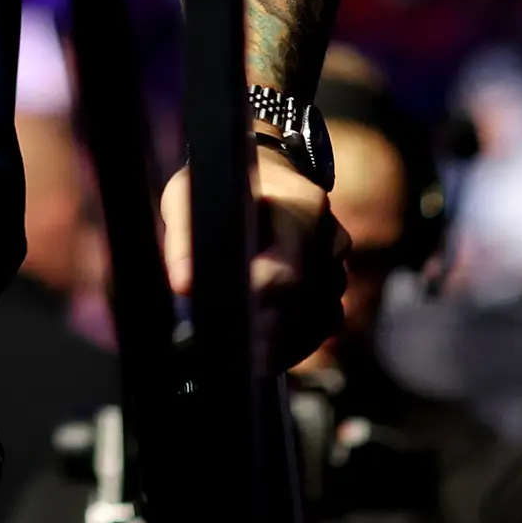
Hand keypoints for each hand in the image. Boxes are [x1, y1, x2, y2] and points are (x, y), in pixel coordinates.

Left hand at [159, 146, 347, 372]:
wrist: (270, 173)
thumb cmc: (225, 182)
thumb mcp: (192, 193)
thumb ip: (185, 236)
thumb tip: (184, 286)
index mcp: (302, 208)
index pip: (287, 269)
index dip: (257, 298)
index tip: (225, 315)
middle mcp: (329, 238)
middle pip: (301, 301)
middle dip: (262, 328)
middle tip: (225, 343)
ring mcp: (337, 264)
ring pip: (316, 319)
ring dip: (278, 339)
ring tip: (239, 348)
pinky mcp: (336, 286)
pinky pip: (323, 325)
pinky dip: (295, 343)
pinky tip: (263, 349)